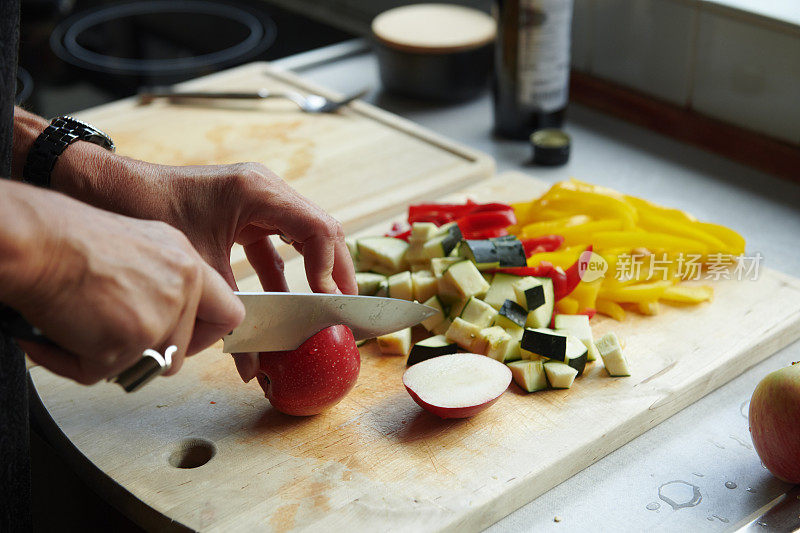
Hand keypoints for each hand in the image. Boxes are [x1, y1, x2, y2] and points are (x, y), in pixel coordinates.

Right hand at [0, 181, 243, 384]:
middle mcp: (182, 285)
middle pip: (181, 350)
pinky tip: (57, 332)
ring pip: (145, 367)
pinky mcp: (132, 340)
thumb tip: (167, 320)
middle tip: (110, 336)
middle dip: (146, 354)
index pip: (228, 312)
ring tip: (78, 324)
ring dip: (109, 358)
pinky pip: (101, 373)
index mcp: (185, 261)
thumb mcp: (137, 246)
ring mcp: (161, 314)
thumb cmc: (68, 239)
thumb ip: (162, 281)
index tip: (187, 341)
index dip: (206, 335)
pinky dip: (72, 361)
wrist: (35, 240)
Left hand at [51, 145, 355, 381]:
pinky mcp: (244, 212)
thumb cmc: (148, 212)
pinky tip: (280, 305)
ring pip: (302, 237)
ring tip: (326, 307)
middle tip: (346, 308)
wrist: (107, 188)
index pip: (318, 229)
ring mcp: (256, 199)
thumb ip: (232, 311)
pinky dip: (281, 273)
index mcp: (259, 192)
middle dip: (336, 271)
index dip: (330, 269)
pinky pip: (274, 243)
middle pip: (321, 230)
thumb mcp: (197, 266)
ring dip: (313, 273)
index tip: (327, 304)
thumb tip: (252, 364)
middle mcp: (265, 190)